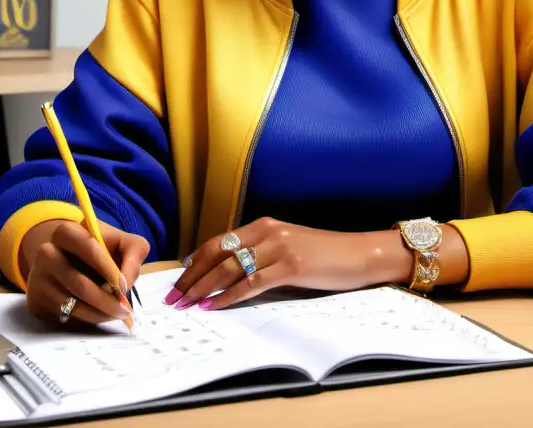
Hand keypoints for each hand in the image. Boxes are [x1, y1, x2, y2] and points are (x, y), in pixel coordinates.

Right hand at [19, 218, 149, 326]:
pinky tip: (97, 314)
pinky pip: (63, 317)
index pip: (87, 247)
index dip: (107, 267)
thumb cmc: (103, 249)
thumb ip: (134, 253)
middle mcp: (46, 253)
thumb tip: (126, 283)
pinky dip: (85, 320)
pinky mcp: (34, 302)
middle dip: (107, 300)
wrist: (72, 258)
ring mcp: (37, 279)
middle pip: (79, 283)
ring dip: (99, 314)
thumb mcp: (122, 242)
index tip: (124, 285)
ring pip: (72, 304)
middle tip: (125, 310)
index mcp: (67, 232)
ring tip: (116, 314)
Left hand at [163, 217, 413, 310]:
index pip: (218, 242)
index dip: (194, 262)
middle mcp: (267, 232)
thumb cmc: (324, 256)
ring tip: (187, 304)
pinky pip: (251, 283)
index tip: (178, 280)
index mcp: (263, 226)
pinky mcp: (291, 266)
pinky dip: (229, 297)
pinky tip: (215, 307)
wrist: (359, 254)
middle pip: (217, 253)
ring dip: (203, 288)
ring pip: (229, 268)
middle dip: (191, 276)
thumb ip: (261, 256)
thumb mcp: (287, 248)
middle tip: (173, 296)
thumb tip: (227, 278)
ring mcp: (279, 247)